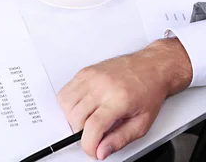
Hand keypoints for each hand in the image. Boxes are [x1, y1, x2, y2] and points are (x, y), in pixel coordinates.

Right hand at [57, 39, 191, 159]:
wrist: (151, 67)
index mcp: (118, 100)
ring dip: (72, 117)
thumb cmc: (149, 91)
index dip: (89, 144)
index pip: (93, 127)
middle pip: (76, 117)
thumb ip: (120, 139)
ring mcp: (91, 77)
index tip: (92, 150)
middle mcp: (102, 86)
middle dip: (81, 132)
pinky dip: (69, 103)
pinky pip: (65, 91)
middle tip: (93, 133)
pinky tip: (82, 106)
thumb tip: (102, 150)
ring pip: (66, 104)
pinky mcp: (84, 71)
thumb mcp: (142, 123)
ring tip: (87, 119)